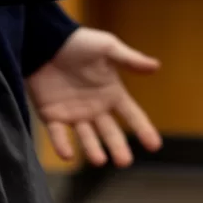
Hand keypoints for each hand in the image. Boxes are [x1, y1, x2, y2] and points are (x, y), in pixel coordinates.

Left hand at [26, 28, 162, 167]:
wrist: (45, 40)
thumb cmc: (79, 42)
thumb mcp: (107, 48)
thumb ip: (130, 60)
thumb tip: (156, 66)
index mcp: (112, 93)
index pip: (132, 115)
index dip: (143, 129)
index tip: (155, 146)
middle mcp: (95, 108)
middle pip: (110, 132)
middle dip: (118, 147)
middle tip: (124, 162)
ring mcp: (74, 114)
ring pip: (86, 137)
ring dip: (92, 149)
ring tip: (99, 160)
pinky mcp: (52, 115)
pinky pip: (58, 134)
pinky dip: (62, 145)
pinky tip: (68, 155)